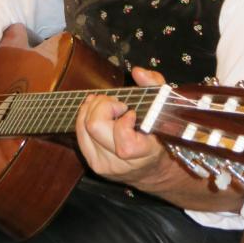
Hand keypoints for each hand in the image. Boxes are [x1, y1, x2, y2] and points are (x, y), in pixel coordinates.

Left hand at [75, 66, 166, 184]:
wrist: (152, 170)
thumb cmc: (159, 135)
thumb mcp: (164, 107)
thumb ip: (154, 86)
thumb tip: (137, 72)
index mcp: (145, 153)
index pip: (124, 141)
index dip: (124, 120)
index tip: (132, 112)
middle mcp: (122, 163)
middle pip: (95, 126)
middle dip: (104, 105)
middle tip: (118, 104)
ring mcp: (105, 165)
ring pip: (84, 127)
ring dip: (94, 108)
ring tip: (108, 105)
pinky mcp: (93, 163)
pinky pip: (79, 133)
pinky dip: (85, 116)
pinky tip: (94, 109)